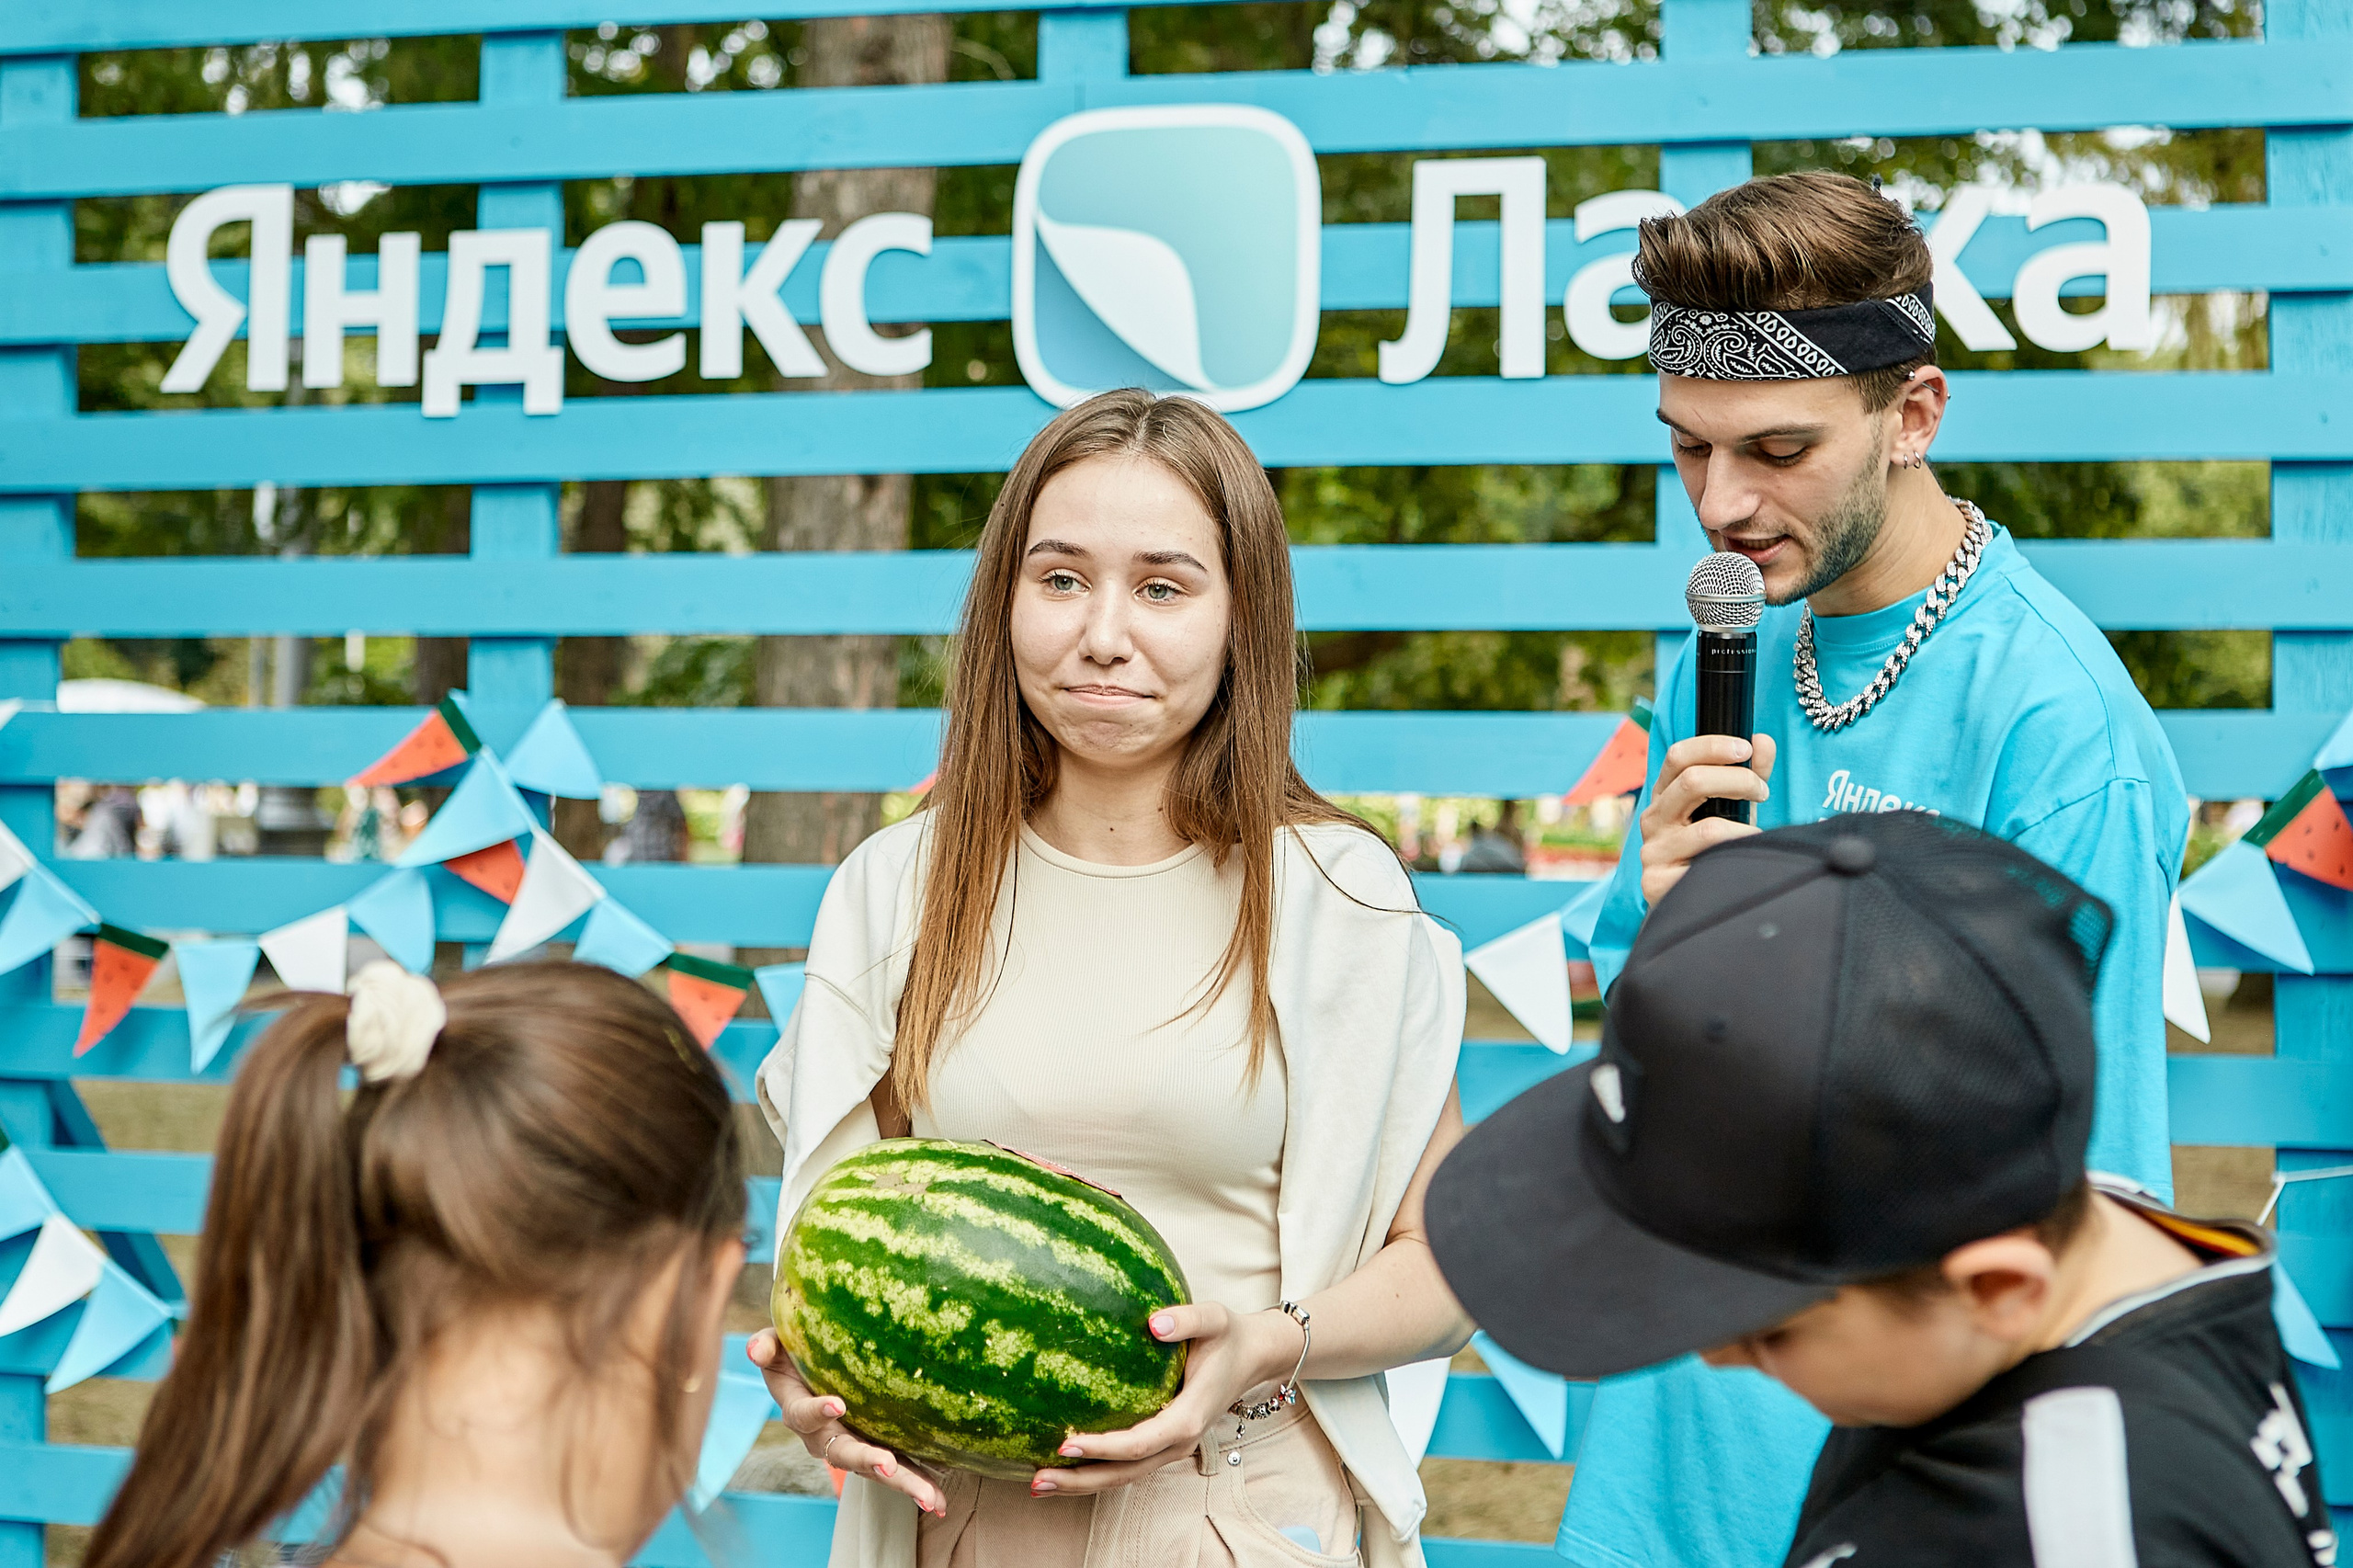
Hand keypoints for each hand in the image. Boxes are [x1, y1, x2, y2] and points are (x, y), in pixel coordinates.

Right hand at [747, 1327, 944, 1514]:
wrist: (812, 1369)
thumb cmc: (794, 1351)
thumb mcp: (776, 1344)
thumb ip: (768, 1346)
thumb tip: (755, 1349)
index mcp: (798, 1410)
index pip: (803, 1415)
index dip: (817, 1411)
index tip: (838, 1405)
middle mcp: (823, 1437)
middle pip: (843, 1454)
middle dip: (866, 1460)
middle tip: (887, 1465)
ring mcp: (851, 1446)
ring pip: (874, 1468)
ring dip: (902, 1482)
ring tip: (929, 1497)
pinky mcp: (877, 1448)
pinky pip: (897, 1468)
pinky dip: (919, 1482)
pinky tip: (941, 1500)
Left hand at [1027, 1303, 1299, 1497]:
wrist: (1252, 1357)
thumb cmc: (1228, 1336)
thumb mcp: (1215, 1318)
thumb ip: (1186, 1319)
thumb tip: (1153, 1323)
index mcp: (1187, 1419)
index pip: (1137, 1444)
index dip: (1101, 1448)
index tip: (1065, 1443)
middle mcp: (1178, 1443)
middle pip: (1123, 1474)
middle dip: (1080, 1480)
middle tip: (1037, 1479)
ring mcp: (1170, 1448)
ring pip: (1123, 1477)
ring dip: (1082, 1483)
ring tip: (1037, 1483)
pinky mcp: (1163, 1444)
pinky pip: (1126, 1466)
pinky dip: (1095, 1471)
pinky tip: (1063, 1465)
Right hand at [1638, 732, 1776, 904]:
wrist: (1695, 904)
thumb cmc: (1715, 850)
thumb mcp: (1730, 810)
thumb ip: (1747, 775)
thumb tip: (1763, 741)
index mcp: (1664, 797)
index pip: (1677, 757)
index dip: (1712, 746)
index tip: (1746, 748)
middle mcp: (1652, 820)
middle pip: (1692, 782)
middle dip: (1739, 781)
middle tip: (1762, 792)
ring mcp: (1652, 852)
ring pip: (1707, 828)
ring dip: (1746, 828)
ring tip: (1761, 835)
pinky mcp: (1657, 882)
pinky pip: (1708, 864)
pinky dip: (1737, 859)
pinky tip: (1745, 862)